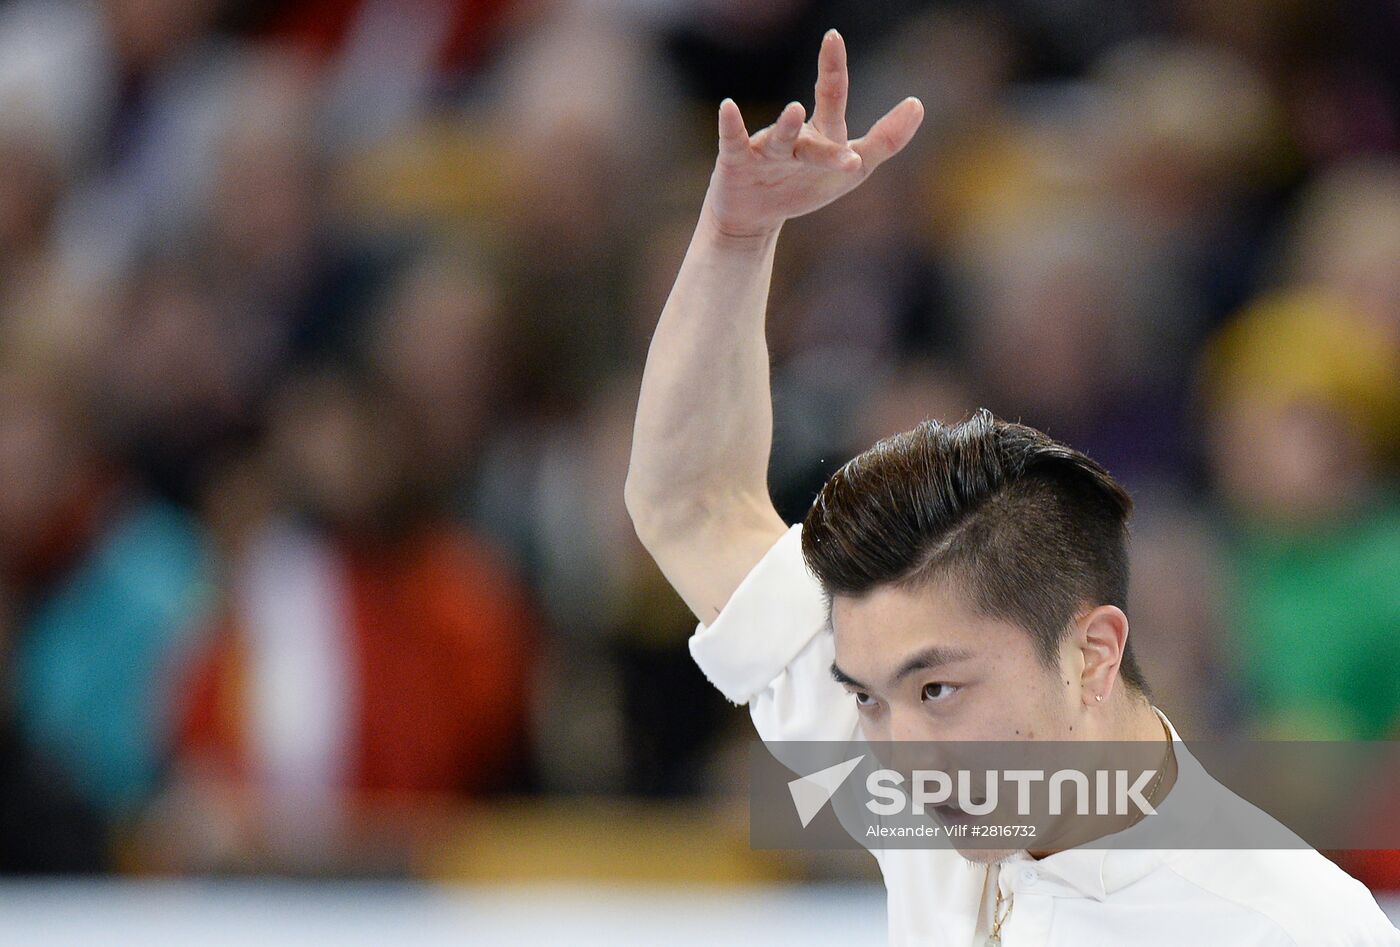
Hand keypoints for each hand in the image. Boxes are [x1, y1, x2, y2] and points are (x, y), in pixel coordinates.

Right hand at [700, 29, 924, 241]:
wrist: (754, 217)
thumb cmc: (805, 185)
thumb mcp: (852, 168)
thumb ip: (886, 139)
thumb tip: (917, 104)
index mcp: (821, 134)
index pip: (833, 96)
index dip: (834, 67)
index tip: (833, 35)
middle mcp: (795, 136)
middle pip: (817, 119)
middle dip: (828, 85)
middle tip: (832, 45)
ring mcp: (766, 149)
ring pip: (781, 138)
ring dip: (786, 125)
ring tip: (794, 110)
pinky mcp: (738, 163)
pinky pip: (735, 141)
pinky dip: (731, 125)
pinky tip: (729, 107)